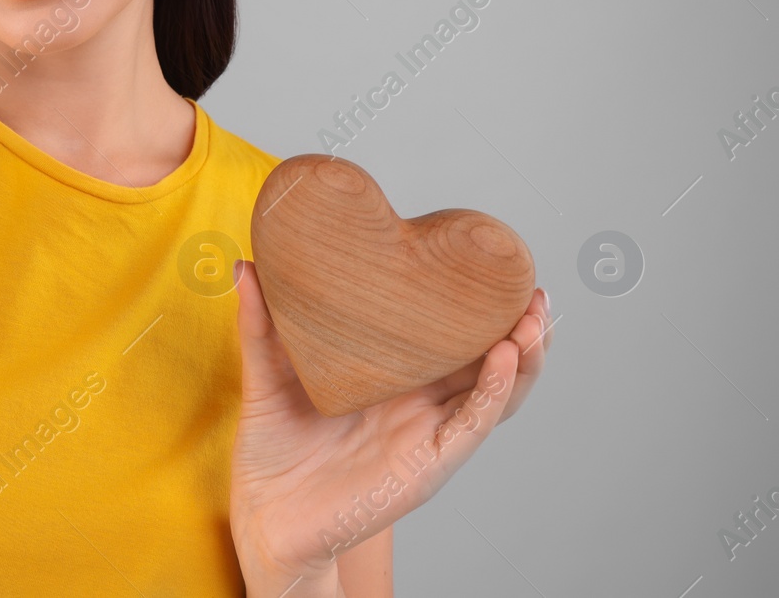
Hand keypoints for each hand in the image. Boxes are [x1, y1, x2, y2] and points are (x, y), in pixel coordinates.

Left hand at [228, 261, 551, 578]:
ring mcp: (428, 432)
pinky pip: (473, 424)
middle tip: (532, 291)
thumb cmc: (272, 448)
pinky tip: (503, 357)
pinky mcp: (428, 463)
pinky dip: (494, 391)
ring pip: (495, 392)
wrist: (265, 514)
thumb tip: (245, 265)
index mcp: (391, 378)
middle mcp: (419, 404)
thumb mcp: (267, 373)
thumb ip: (261, 322)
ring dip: (523, 356)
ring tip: (532, 319)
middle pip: (488, 362)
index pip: (448, 338)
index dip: (478, 306)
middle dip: (520, 327)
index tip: (497, 265)